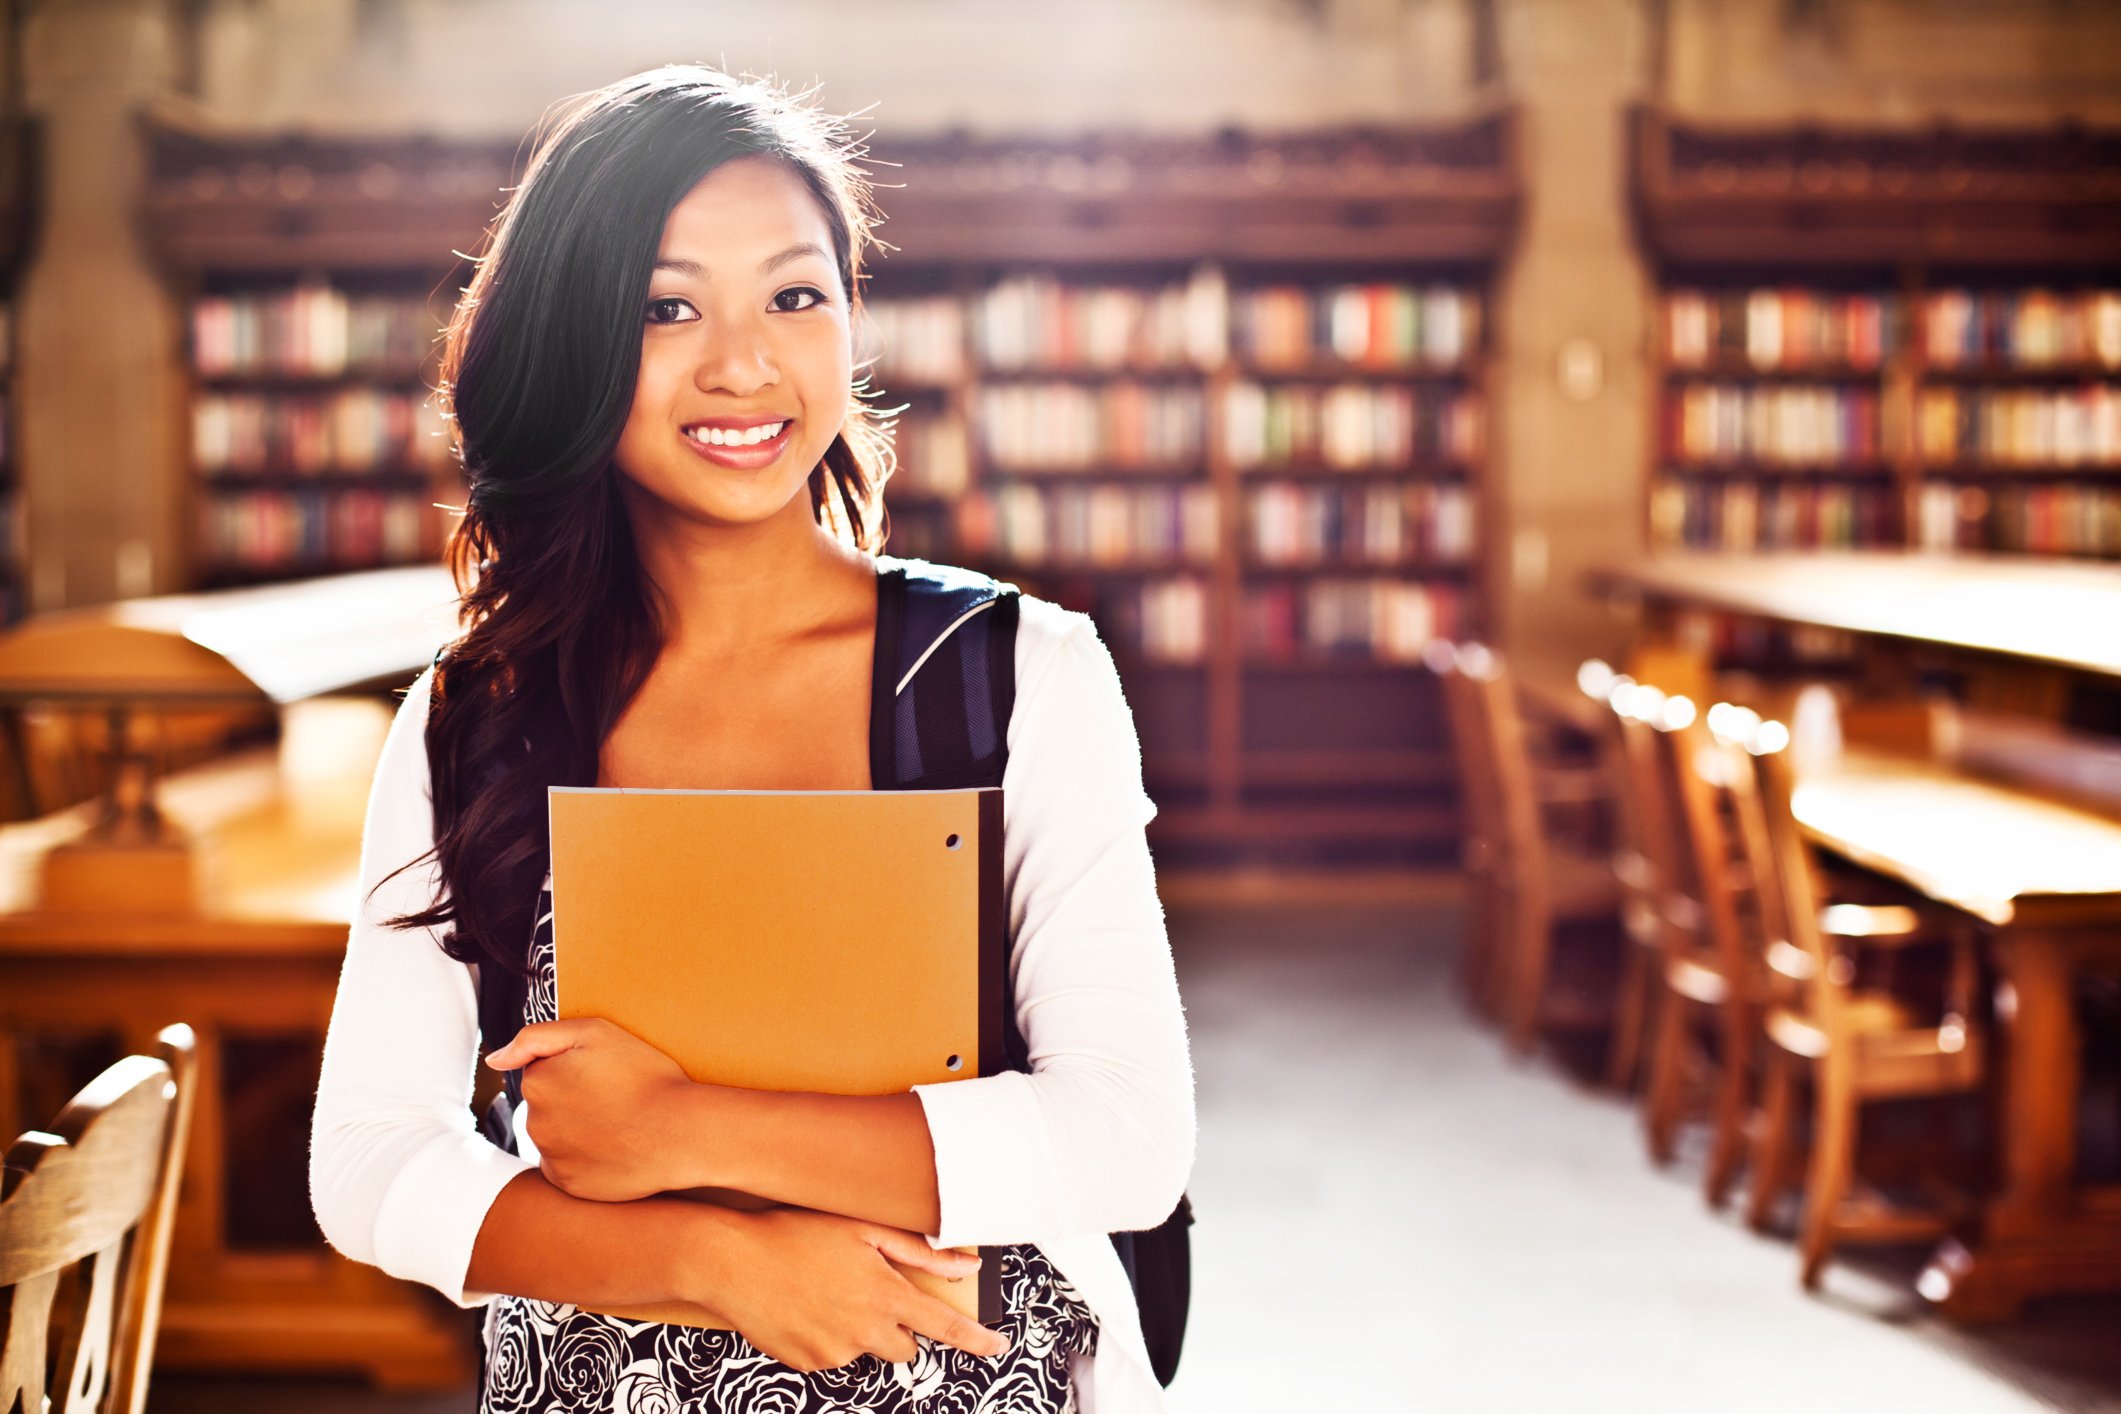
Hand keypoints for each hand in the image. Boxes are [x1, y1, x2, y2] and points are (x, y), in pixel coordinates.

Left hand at [486, 1018, 698, 1201]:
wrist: (679, 1132)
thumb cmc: (644, 1077)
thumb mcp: (594, 1032)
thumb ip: (535, 1037)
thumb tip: (494, 1059)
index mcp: (538, 1081)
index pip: (543, 1070)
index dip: (576, 1068)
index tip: (605, 1073)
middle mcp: (534, 1121)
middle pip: (547, 1105)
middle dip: (573, 1100)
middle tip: (616, 1098)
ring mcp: (550, 1156)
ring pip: (557, 1136)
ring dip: (578, 1129)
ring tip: (620, 1123)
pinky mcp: (568, 1184)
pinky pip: (568, 1167)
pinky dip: (586, 1158)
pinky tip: (615, 1148)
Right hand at [704, 1208, 1009, 1371]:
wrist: (732, 1261)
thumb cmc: (797, 1234)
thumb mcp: (862, 1230)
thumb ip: (918, 1250)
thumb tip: (965, 1264)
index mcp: (884, 1295)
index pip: (943, 1326)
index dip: (975, 1340)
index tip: (997, 1347)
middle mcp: (864, 1331)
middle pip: (904, 1349)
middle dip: (896, 1328)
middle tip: (867, 1295)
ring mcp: (834, 1353)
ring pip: (864, 1350)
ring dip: (857, 1330)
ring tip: (824, 1292)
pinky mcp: (807, 1365)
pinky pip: (831, 1356)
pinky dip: (826, 1337)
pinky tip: (804, 1307)